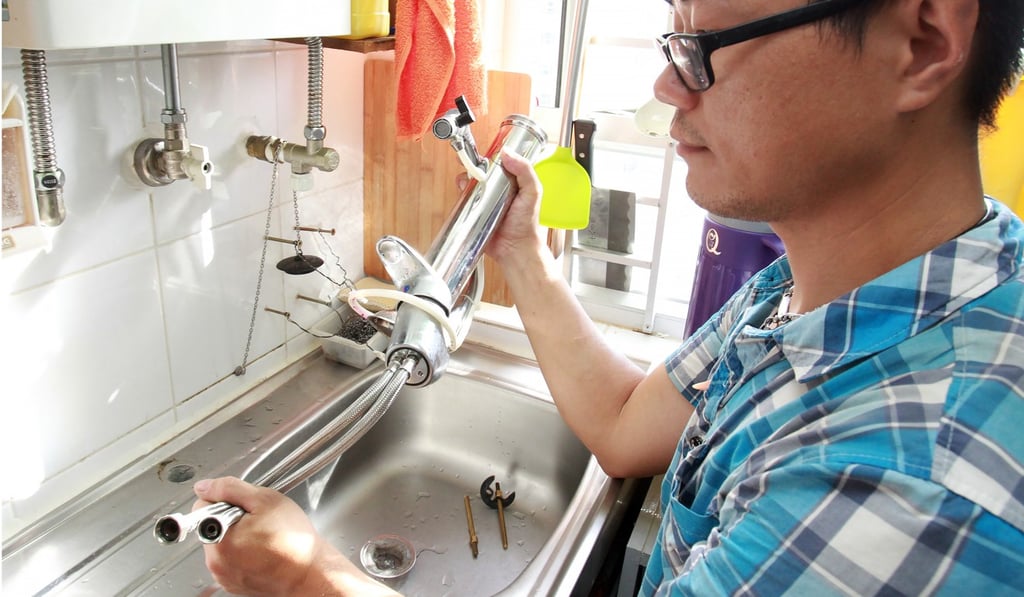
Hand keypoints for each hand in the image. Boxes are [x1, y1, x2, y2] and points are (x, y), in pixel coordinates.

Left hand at [192, 477, 326, 595]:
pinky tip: (262, 552)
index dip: (225, 499)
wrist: (309, 573)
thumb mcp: (265, 500)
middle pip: (209, 526)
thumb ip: (230, 488)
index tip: (245, 507)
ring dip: (236, 537)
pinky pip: (229, 561)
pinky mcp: (232, 584)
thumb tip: (204, 486)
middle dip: (230, 519)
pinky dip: (241, 554)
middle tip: (258, 522)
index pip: (201, 506)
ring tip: (262, 538)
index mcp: (217, 538)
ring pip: (220, 544)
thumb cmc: (293, 540)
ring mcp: (223, 576)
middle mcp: (215, 561)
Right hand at [459, 149, 546, 265]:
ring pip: (471, 183)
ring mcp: (486, 199)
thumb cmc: (526, 224)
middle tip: (466, 161)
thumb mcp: (532, 193)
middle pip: (482, 170)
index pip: (501, 162)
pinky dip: (462, 195)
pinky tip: (463, 193)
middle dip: (472, 164)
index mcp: (513, 181)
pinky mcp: (475, 211)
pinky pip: (465, 200)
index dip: (491, 154)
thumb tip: (508, 153)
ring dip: (466, 179)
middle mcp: (499, 189)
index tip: (483, 150)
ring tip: (466, 180)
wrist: (514, 248)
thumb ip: (524, 171)